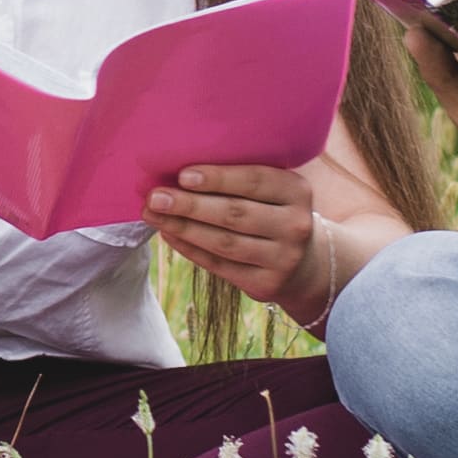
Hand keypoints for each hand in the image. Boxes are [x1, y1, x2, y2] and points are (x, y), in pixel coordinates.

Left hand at [145, 157, 318, 318]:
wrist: (304, 262)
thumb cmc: (273, 212)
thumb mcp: (273, 190)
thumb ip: (240, 178)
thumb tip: (179, 173)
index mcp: (297, 191)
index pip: (254, 180)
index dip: (218, 178)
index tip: (182, 175)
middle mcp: (295, 225)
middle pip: (235, 213)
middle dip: (190, 205)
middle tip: (156, 197)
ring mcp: (283, 258)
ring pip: (224, 242)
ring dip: (183, 227)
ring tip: (153, 214)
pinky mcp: (266, 284)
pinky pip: (219, 265)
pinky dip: (190, 249)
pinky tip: (169, 235)